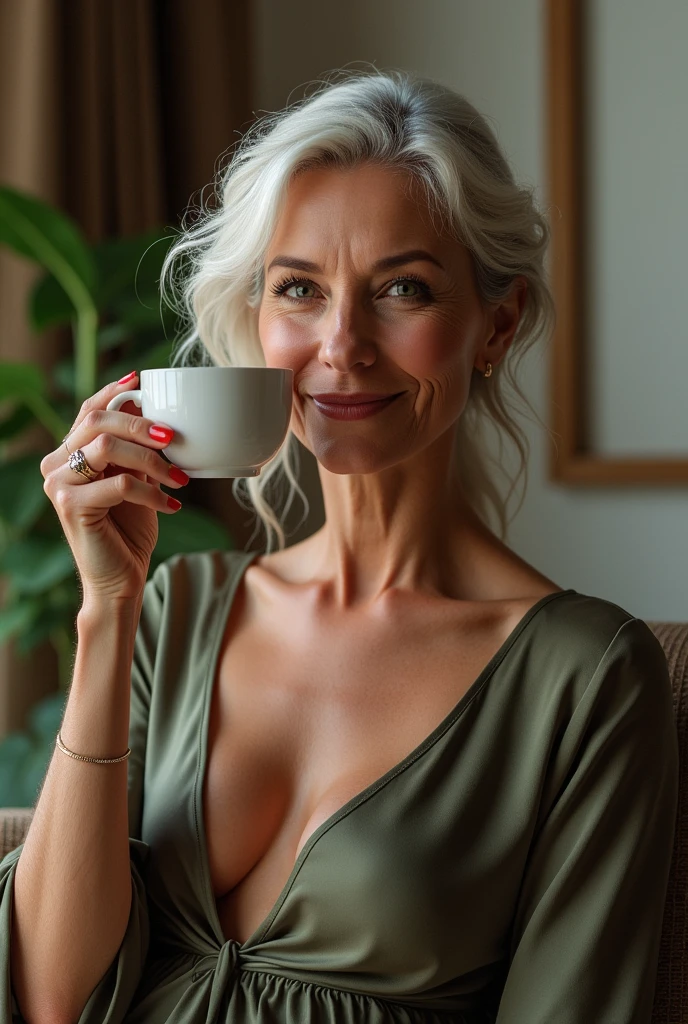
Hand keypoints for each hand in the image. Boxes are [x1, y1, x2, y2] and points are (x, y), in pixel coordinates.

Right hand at [40, 373, 188, 602]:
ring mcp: (59, 485)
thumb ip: (134, 450)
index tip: (141, 380)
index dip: (113, 391)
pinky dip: (153, 493)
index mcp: (69, 453)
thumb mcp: (135, 480)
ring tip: (179, 478)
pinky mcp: (71, 506)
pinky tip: (171, 505)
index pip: (88, 410)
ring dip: (152, 460)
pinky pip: (120, 484)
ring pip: (108, 448)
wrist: (119, 580)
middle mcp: (56, 465)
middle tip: (174, 438)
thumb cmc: (129, 530)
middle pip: (98, 421)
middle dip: (142, 425)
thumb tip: (152, 412)